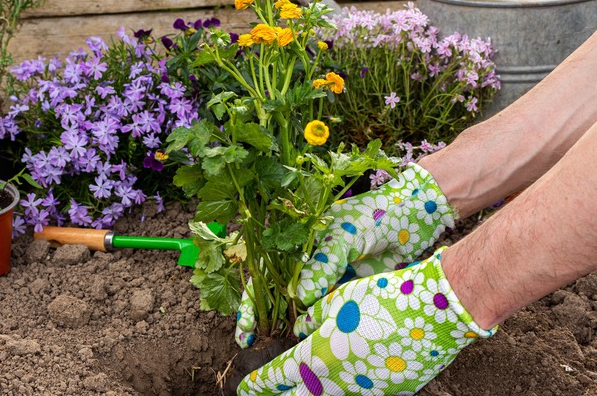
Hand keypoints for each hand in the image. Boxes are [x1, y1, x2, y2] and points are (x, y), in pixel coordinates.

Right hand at [235, 164, 455, 347]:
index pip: (264, 271)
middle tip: (253, 345)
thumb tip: (298, 299)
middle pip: (278, 293)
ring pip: (303, 306)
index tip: (245, 327)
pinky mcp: (349, 288)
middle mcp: (308, 259)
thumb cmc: (375, 215)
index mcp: (298, 239)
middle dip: (265, 320)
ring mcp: (328, 275)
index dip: (251, 299)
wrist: (417, 216)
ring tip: (282, 348)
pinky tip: (314, 340)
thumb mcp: (344, 235)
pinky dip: (321, 325)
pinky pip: (330, 310)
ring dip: (293, 326)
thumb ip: (322, 265)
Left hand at [238, 248, 494, 394]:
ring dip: (315, 393)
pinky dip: (348, 387)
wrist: (437, 311)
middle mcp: (339, 380)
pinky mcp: (393, 391)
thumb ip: (314, 317)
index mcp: (320, 355)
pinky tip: (347, 378)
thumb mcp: (340, 300)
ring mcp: (368, 390)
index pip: (280, 375)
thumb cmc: (385, 297)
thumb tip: (300, 328)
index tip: (246, 386)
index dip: (261, 382)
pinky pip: (361, 392)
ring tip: (300, 391)